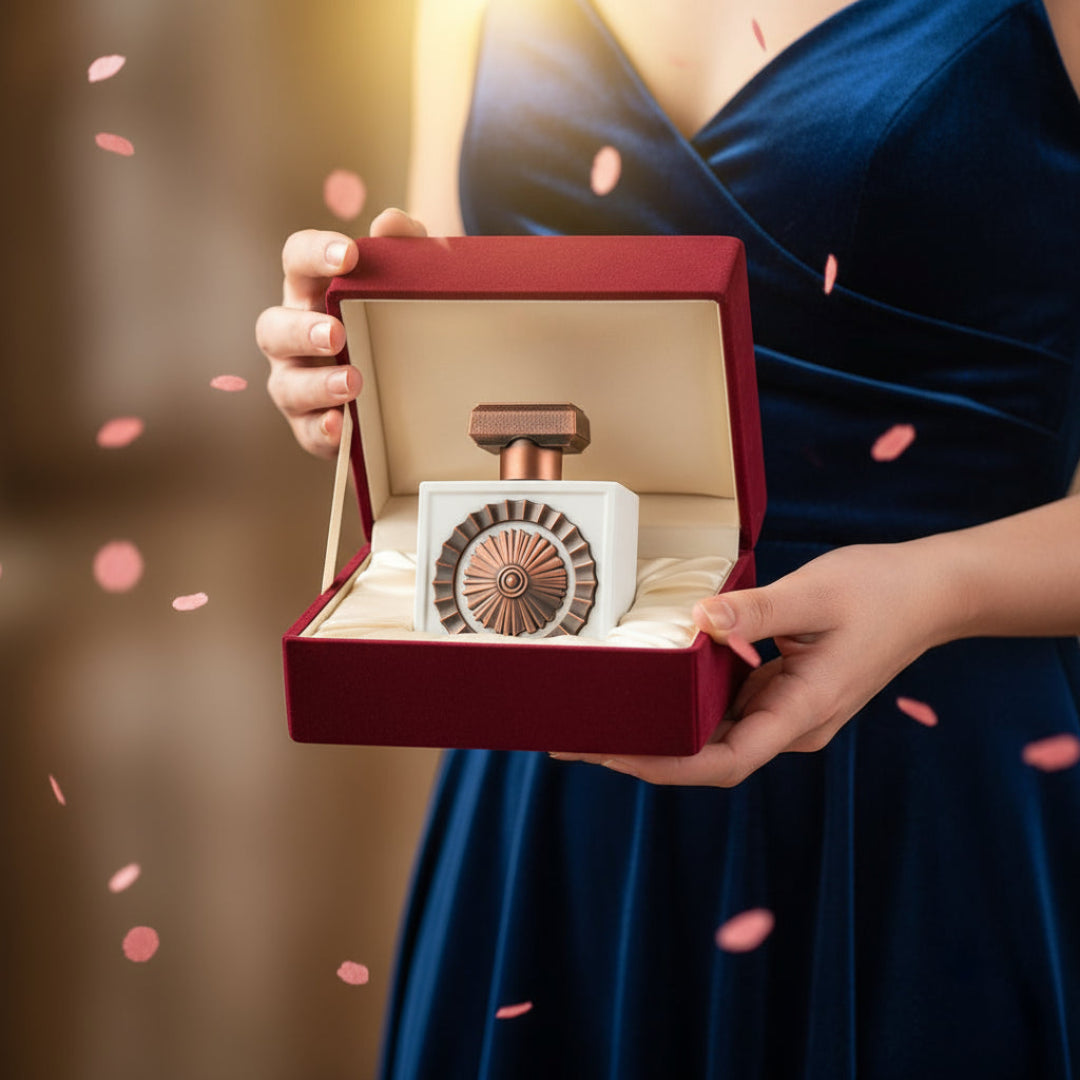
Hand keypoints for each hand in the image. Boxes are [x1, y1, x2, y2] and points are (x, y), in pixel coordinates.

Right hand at [255, 209, 427, 457]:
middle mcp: (292, 337)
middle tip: (337, 332)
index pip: (297, 260)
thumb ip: (405, 250)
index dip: (315, 253)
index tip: (349, 254)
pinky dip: (322, 429)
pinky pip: (308, 431)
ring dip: (316, 383)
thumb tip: (391, 222)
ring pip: (287, 384)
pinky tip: (341, 425)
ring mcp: (296, 382)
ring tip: (352, 382)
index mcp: (311, 292)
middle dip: (302, 329)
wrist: (411, 389)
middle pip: (274, 327)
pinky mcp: (311, 426)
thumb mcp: (408, 285)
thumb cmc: (394, 324)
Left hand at [551, 541, 958, 785]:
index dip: (665, 766)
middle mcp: (793, 723)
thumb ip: (757, 611)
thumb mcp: (816, 592)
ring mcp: (789, 710)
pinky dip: (688, 706)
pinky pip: (728, 709)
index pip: (725, 762)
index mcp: (804, 711)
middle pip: (710, 757)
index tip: (612, 754)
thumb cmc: (882, 592)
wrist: (931, 593)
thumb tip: (701, 620)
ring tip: (600, 718)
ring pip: (716, 737)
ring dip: (661, 733)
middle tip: (578, 738)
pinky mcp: (784, 692)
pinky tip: (651, 690)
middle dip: (645, 753)